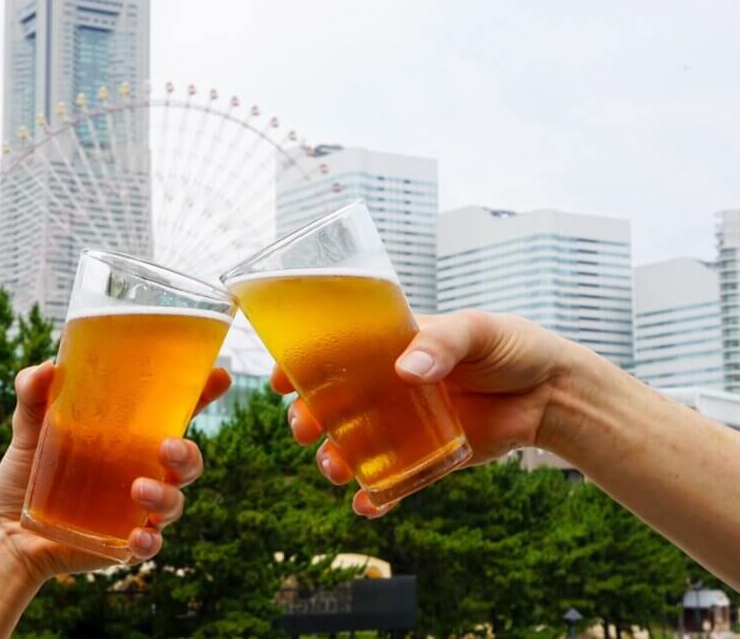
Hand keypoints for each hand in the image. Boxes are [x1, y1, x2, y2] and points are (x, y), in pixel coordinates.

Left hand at [0, 361, 230, 581]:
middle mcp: (142, 469)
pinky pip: (151, 544)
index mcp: (130, 436)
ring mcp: (137, 508)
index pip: (175, 412)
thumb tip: (44, 369)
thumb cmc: (26, 471)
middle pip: (187, 460)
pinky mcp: (125, 542)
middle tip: (167, 446)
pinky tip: (137, 537)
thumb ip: (33, 394)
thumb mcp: (28, 427)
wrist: (4, 530)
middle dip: (188, 453)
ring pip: (175, 502)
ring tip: (139, 489)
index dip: (202, 394)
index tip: (219, 376)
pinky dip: (150, 541)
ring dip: (167, 496)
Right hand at [273, 310, 570, 518]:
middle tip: (303, 428)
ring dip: (335, 458)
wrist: (554, 392)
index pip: (335, 352)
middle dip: (309, 417)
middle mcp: (390, 386)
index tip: (280, 379)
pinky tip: (367, 504)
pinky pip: (394, 481)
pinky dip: (377, 495)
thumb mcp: (478, 330)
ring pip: (356, 444)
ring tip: (334, 468)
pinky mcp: (429, 457)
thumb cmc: (513, 347)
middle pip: (334, 403)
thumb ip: (442, 343)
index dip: (301, 364)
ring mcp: (407, 423)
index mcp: (392, 347)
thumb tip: (408, 368)